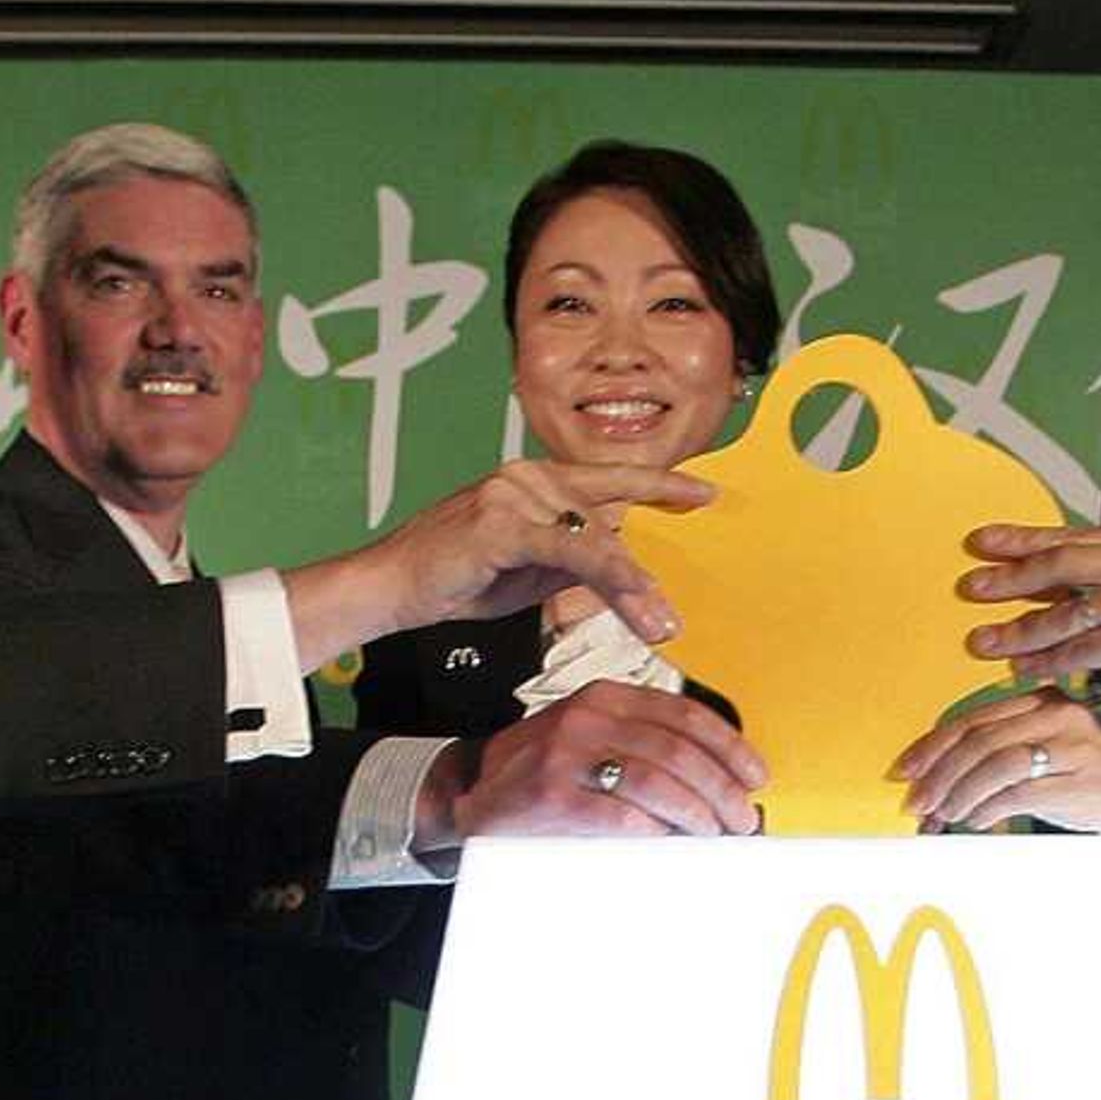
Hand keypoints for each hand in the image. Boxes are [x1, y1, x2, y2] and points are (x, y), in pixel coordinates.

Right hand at [285, 459, 713, 663]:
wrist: (395, 586)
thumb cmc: (460, 577)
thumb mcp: (533, 567)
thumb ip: (576, 557)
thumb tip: (622, 566)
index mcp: (539, 480)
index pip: (612, 478)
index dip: (660, 483)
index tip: (705, 493)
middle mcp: (530, 475)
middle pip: (611, 517)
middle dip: (649, 564)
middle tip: (676, 609)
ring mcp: (515, 493)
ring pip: (595, 538)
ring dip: (633, 586)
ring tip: (661, 625)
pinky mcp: (502, 523)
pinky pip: (570, 550)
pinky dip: (608, 578)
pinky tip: (636, 605)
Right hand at [446, 681, 765, 838]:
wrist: (474, 795)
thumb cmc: (545, 773)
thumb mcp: (595, 740)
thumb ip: (647, 747)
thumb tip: (718, 783)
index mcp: (606, 697)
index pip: (685, 714)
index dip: (730, 748)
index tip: (755, 776)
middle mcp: (588, 716)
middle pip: (679, 751)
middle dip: (721, 791)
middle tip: (740, 819)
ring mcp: (567, 754)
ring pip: (657, 781)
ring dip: (697, 814)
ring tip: (712, 834)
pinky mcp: (553, 794)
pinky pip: (621, 815)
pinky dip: (655, 830)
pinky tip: (670, 840)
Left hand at [896, 687, 1100, 834]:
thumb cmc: (1096, 780)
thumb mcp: (1051, 754)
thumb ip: (1005, 754)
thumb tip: (945, 779)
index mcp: (1045, 701)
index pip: (975, 717)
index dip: (933, 745)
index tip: (907, 769)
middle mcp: (1057, 716)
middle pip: (979, 739)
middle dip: (939, 773)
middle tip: (918, 801)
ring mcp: (1069, 748)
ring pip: (994, 764)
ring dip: (960, 794)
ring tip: (943, 815)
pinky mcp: (1077, 781)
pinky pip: (1017, 792)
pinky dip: (988, 808)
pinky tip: (975, 821)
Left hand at [955, 524, 1100, 750]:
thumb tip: (1050, 590)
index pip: (1075, 538)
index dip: (1026, 540)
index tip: (985, 542)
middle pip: (1063, 562)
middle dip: (1012, 576)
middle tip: (972, 586)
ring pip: (1065, 612)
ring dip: (1019, 629)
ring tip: (983, 642)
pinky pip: (1079, 649)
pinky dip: (1047, 661)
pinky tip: (1021, 670)